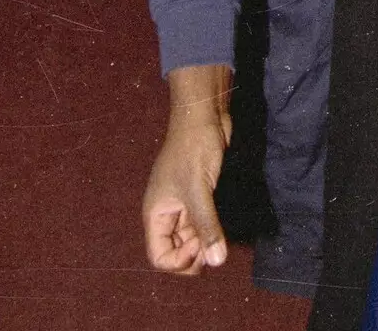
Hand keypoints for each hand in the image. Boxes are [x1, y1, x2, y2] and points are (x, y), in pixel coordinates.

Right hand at [143, 64, 232, 274]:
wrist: (204, 116)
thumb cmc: (194, 149)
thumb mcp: (200, 190)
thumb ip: (207, 226)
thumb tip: (217, 261)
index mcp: (156, 214)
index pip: (160, 257)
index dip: (180, 260)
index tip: (199, 244)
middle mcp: (166, 213)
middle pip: (175, 252)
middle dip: (194, 254)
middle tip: (211, 239)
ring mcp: (182, 205)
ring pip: (189, 239)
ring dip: (203, 242)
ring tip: (217, 229)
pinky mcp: (198, 196)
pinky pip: (200, 224)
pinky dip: (210, 229)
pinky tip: (221, 223)